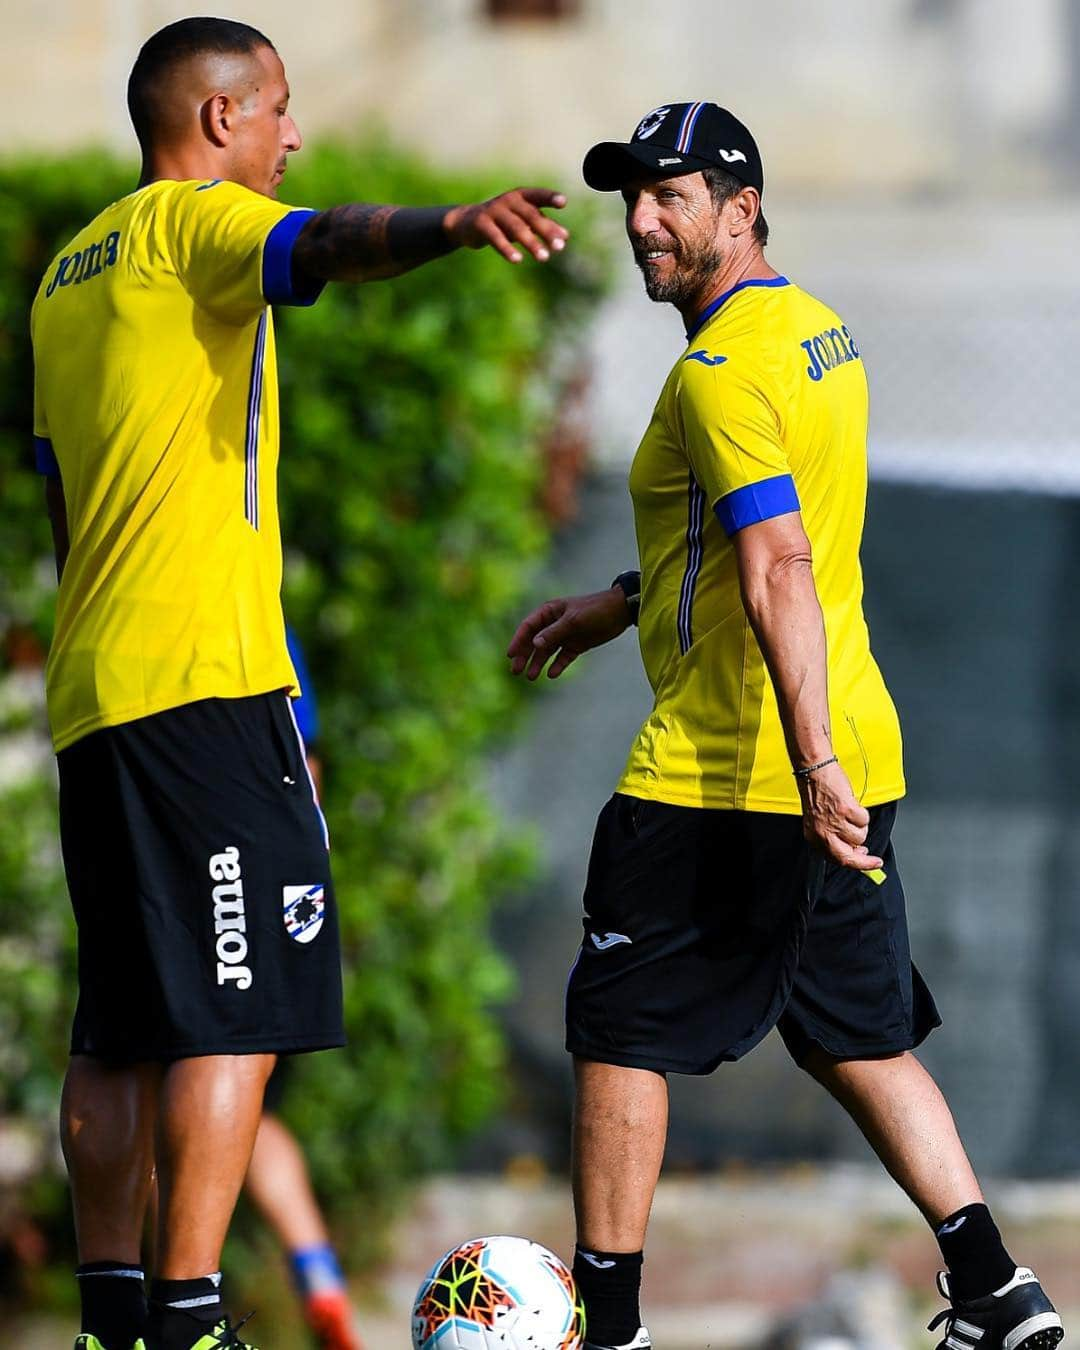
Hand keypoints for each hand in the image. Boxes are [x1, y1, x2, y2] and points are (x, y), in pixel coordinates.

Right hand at [443, 188, 568, 262]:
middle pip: (530, 215)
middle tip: (560, 247)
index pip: (538, 196)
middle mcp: (508, 200)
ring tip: (544, 258)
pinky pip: (496, 238)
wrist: (467, 223)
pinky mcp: (481, 224)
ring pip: (516, 227)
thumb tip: (566, 237)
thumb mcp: (522, 221)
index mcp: (521, 197)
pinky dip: (507, 249)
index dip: (550, 197)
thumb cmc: (502, 221)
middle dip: (546, 231)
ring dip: (531, 243)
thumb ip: (543, 226)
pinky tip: (517, 260)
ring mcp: (494, 211)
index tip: (563, 203)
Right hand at [507, 588, 630, 679]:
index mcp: (550, 612)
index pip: (528, 627)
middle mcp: (554, 624)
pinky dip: (557, 665)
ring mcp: (565, 635)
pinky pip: (563, 657)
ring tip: (531, 677)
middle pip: (534, 641)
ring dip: (538, 663)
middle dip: (524, 656)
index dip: (518, 640)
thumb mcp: (574, 620)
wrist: (620, 612)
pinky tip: (551, 674)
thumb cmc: (595, 610)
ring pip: (547, 651)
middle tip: (516, 671)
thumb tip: (534, 644)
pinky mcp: (576, 645)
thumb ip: (554, 632)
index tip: (510, 655)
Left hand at [797, 759, 883, 870]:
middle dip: (865, 862)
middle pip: (848, 857)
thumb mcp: (820, 821)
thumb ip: (834, 838)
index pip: (837, 860)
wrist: (814, 771)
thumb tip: (858, 852)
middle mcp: (822, 832)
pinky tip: (851, 804)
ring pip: (860, 837)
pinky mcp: (846, 810)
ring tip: (849, 813)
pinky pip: (864, 820)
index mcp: (814, 837)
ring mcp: (835, 822)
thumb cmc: (817, 794)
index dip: (855, 864)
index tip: (868, 865)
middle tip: (876, 861)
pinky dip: (861, 813)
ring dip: (860, 826)